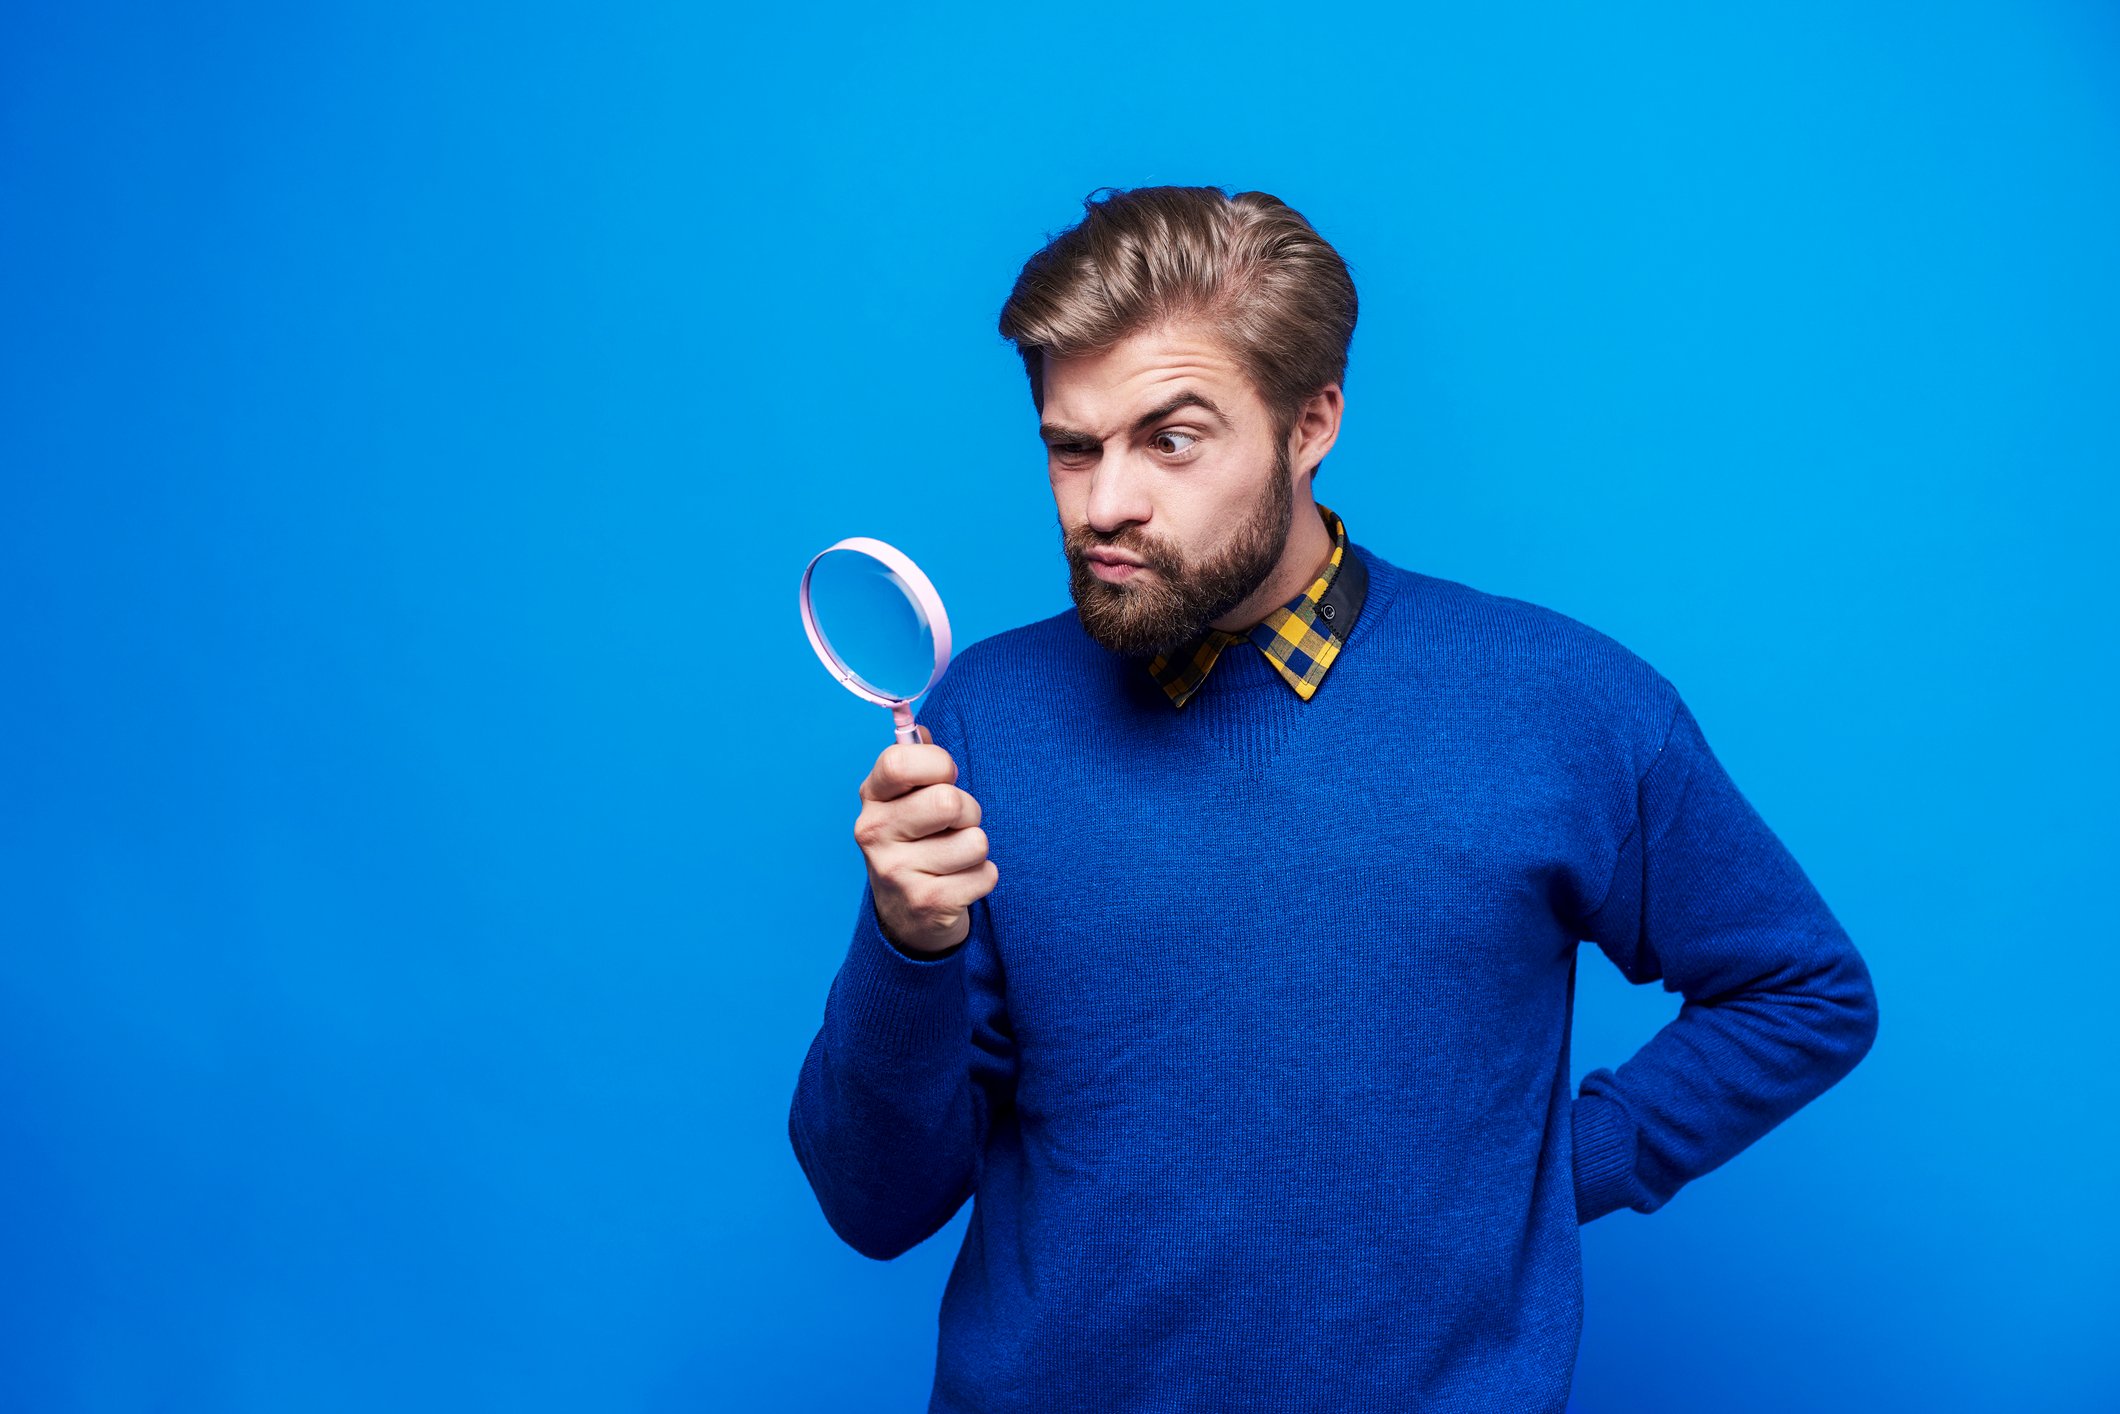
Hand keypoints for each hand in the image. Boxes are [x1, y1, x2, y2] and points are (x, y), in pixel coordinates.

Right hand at [854, 726, 997, 954]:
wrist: (905, 917)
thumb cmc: (916, 842)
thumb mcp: (905, 800)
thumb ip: (916, 761)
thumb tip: (920, 728)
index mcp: (872, 797)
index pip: (901, 761)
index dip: (938, 764)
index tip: (945, 776)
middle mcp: (874, 833)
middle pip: (948, 802)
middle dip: (968, 812)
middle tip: (955, 826)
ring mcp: (896, 871)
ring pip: (975, 841)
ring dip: (976, 848)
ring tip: (954, 857)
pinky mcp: (926, 903)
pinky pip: (986, 875)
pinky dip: (983, 877)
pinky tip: (958, 883)